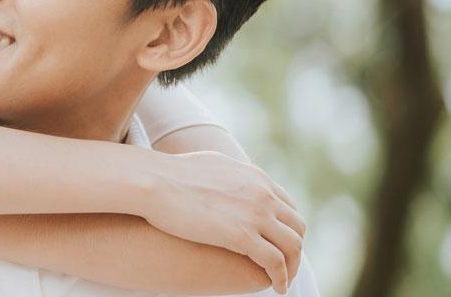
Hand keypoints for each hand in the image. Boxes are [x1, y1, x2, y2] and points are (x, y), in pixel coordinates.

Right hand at [141, 151, 306, 293]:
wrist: (154, 181)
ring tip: (283, 281)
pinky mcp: (243, 237)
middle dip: (294, 248)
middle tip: (285, 265)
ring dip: (292, 267)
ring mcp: (256, 215)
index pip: (288, 206)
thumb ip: (226, 174)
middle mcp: (263, 195)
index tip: (278, 242)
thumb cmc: (168, 175)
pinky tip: (276, 287)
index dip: (287, 228)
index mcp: (256, 178)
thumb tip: (222, 177)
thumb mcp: (209, 165)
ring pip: (292, 246)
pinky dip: (281, 277)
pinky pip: (275, 263)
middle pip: (296, 227)